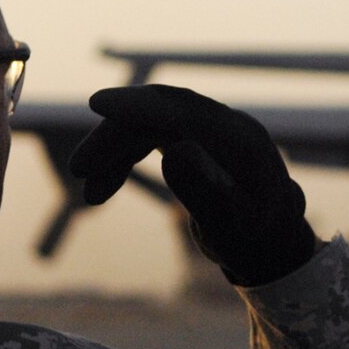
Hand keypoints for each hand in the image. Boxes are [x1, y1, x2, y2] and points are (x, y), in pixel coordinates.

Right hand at [69, 85, 317, 285]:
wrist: (269, 245)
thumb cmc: (254, 240)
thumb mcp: (232, 227)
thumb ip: (206, 192)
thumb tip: (173, 153)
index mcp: (242, 141)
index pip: (185, 111)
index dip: (141, 106)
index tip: (97, 103)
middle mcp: (226, 126)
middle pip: (161, 114)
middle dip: (116, 136)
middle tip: (78, 169)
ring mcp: (210, 130)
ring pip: (151, 125)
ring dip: (115, 151)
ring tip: (90, 193)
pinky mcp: (194, 137)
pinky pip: (151, 136)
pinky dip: (124, 158)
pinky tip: (102, 186)